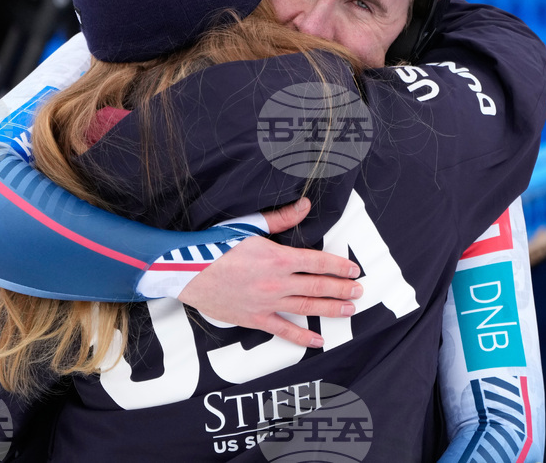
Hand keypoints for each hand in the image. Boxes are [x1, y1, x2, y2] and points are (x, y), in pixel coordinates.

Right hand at [178, 198, 362, 347]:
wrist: (185, 270)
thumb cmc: (215, 245)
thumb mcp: (250, 226)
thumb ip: (281, 219)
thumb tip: (306, 205)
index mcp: (277, 257)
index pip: (318, 262)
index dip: (339, 266)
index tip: (354, 270)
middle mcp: (276, 283)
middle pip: (318, 286)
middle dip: (342, 289)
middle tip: (359, 292)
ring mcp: (267, 303)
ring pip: (307, 307)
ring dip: (331, 309)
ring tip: (350, 310)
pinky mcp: (254, 319)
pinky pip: (284, 330)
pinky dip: (302, 337)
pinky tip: (319, 340)